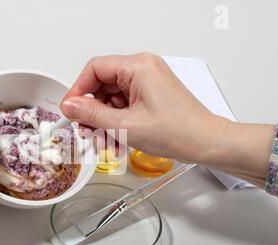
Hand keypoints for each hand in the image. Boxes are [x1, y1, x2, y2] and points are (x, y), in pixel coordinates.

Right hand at [61, 53, 273, 183]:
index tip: (70, 110)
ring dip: (105, 123)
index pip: (95, 69)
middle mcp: (143, 70)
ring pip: (112, 100)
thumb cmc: (179, 131)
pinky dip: (118, 124)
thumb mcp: (126, 126)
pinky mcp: (150, 97)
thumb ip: (93, 114)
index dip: (78, 90)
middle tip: (87, 131)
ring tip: (106, 143)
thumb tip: (71, 106)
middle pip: (102, 85)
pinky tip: (118, 143)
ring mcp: (147, 84)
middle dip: (93, 112)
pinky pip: (124, 107)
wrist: (207, 143)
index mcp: (138, 67)